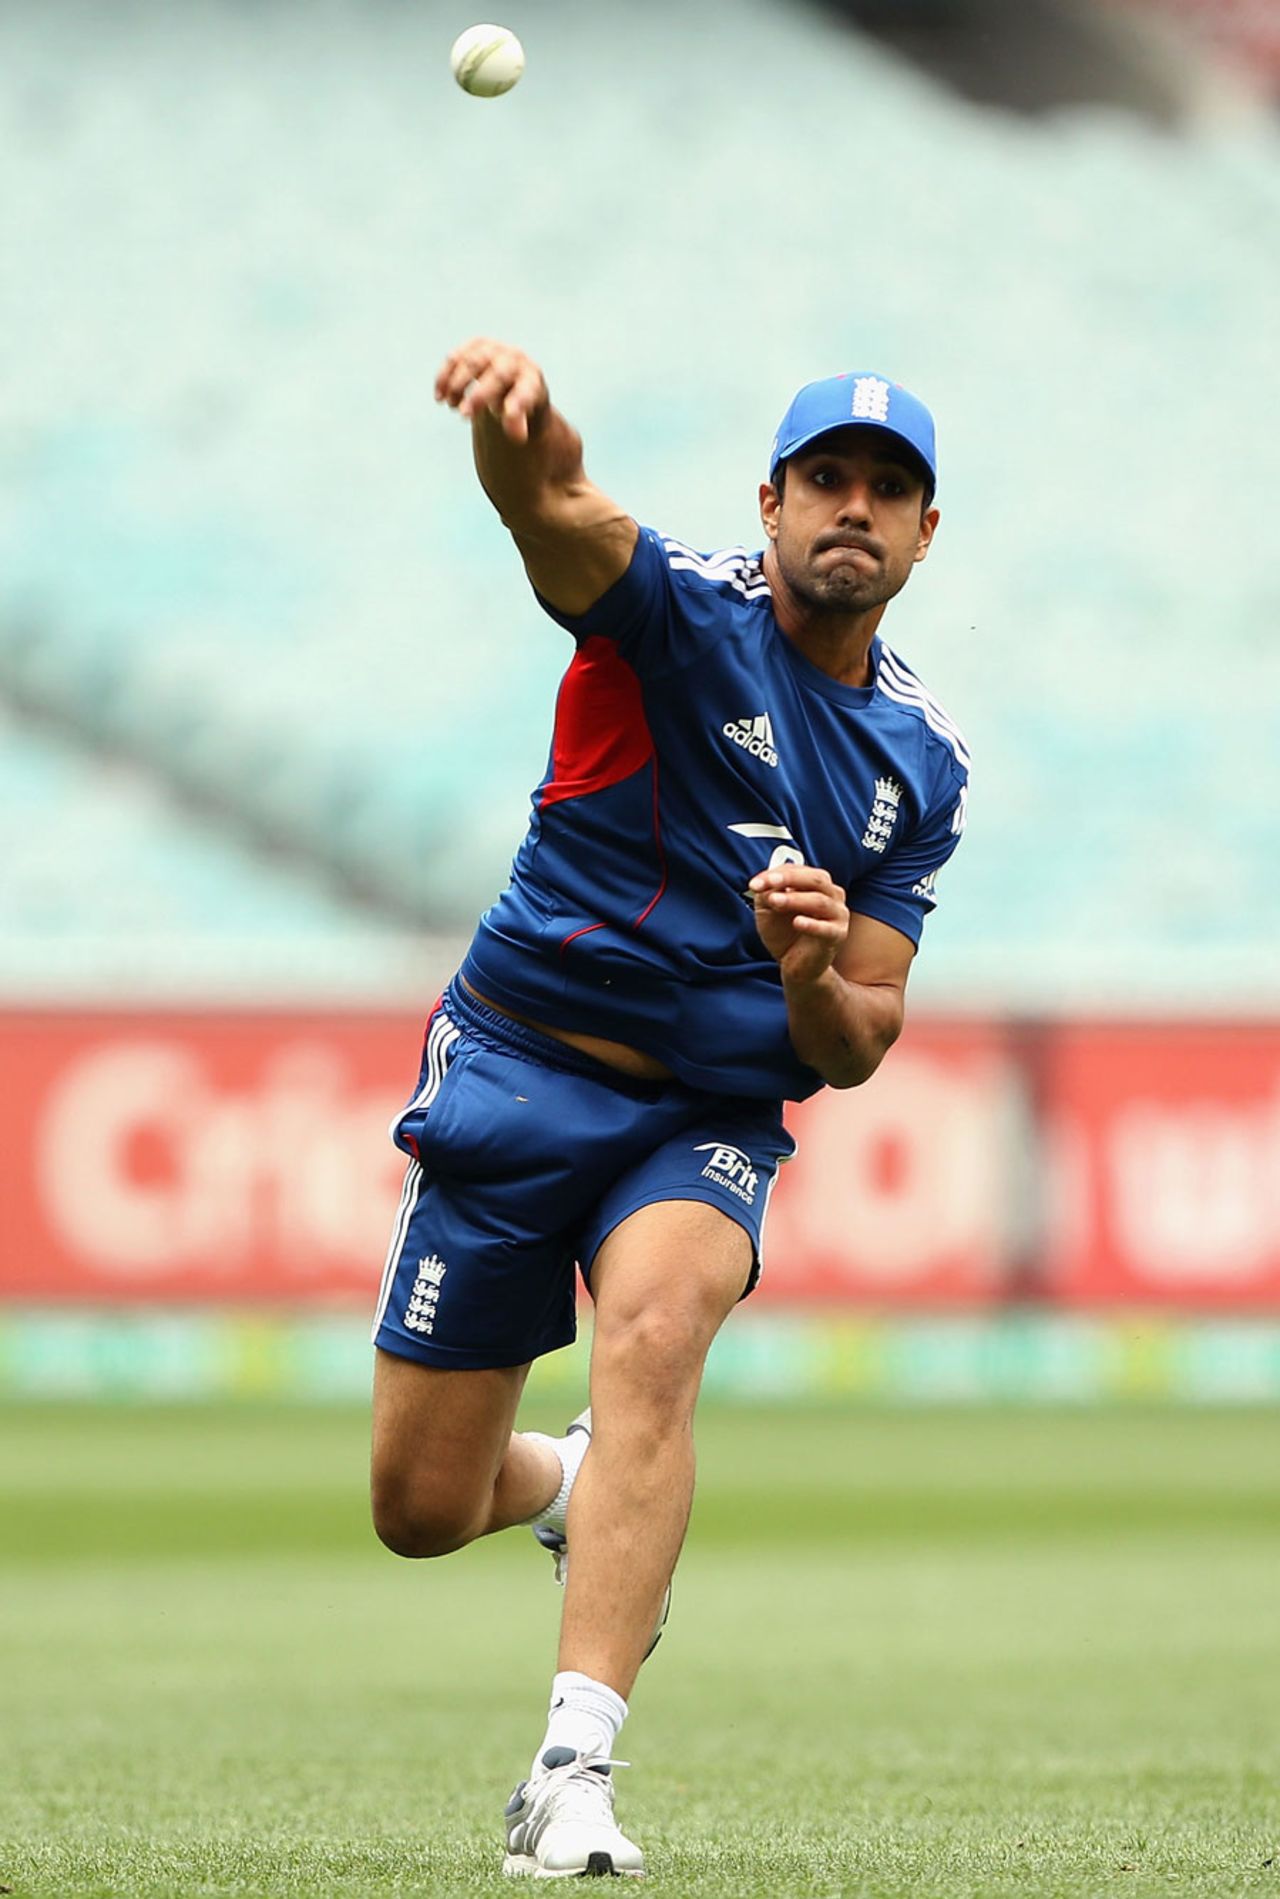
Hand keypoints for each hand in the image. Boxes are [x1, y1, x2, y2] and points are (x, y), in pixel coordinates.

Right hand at [434, 337, 548, 443]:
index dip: (516, 405)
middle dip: (479, 395)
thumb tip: (518, 436)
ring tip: (451, 407)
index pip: (526, 392)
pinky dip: (445, 376)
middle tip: (463, 415)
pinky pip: (456, 357)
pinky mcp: (476, 344)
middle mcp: (516, 360)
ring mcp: (495, 349)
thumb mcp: (520, 415)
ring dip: (457, 386)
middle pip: (498, 375)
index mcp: (531, 380)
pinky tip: (439, 396)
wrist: (509, 376)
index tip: (505, 417)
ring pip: (472, 363)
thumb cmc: (515, 401)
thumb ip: (518, 424)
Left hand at [748, 864, 849, 986]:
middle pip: (815, 879)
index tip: (754, 884)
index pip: (798, 870)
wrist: (797, 965)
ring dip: (795, 899)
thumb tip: (764, 883)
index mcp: (817, 883)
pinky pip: (827, 928)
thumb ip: (767, 893)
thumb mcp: (769, 909)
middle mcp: (832, 895)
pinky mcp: (837, 935)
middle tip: (768, 884)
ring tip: (775, 901)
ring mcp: (838, 914)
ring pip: (820, 901)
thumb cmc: (785, 933)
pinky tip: (797, 922)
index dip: (776, 874)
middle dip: (789, 879)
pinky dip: (812, 924)